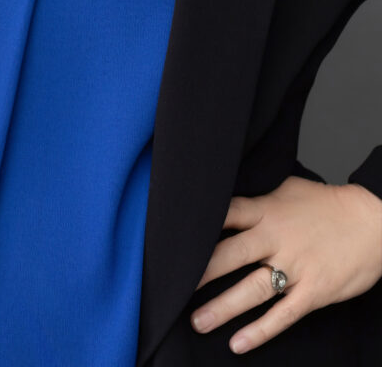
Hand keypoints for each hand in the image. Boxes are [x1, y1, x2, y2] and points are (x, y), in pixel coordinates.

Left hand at [190, 175, 381, 354]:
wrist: (373, 221)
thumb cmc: (328, 205)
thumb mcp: (288, 190)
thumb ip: (259, 199)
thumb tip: (229, 202)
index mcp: (268, 210)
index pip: (226, 215)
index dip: (198, 226)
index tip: (173, 238)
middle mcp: (276, 238)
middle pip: (230, 254)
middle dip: (200, 273)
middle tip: (173, 287)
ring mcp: (295, 266)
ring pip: (252, 289)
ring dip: (223, 307)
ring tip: (197, 322)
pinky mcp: (313, 292)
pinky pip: (282, 315)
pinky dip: (260, 331)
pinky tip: (238, 343)